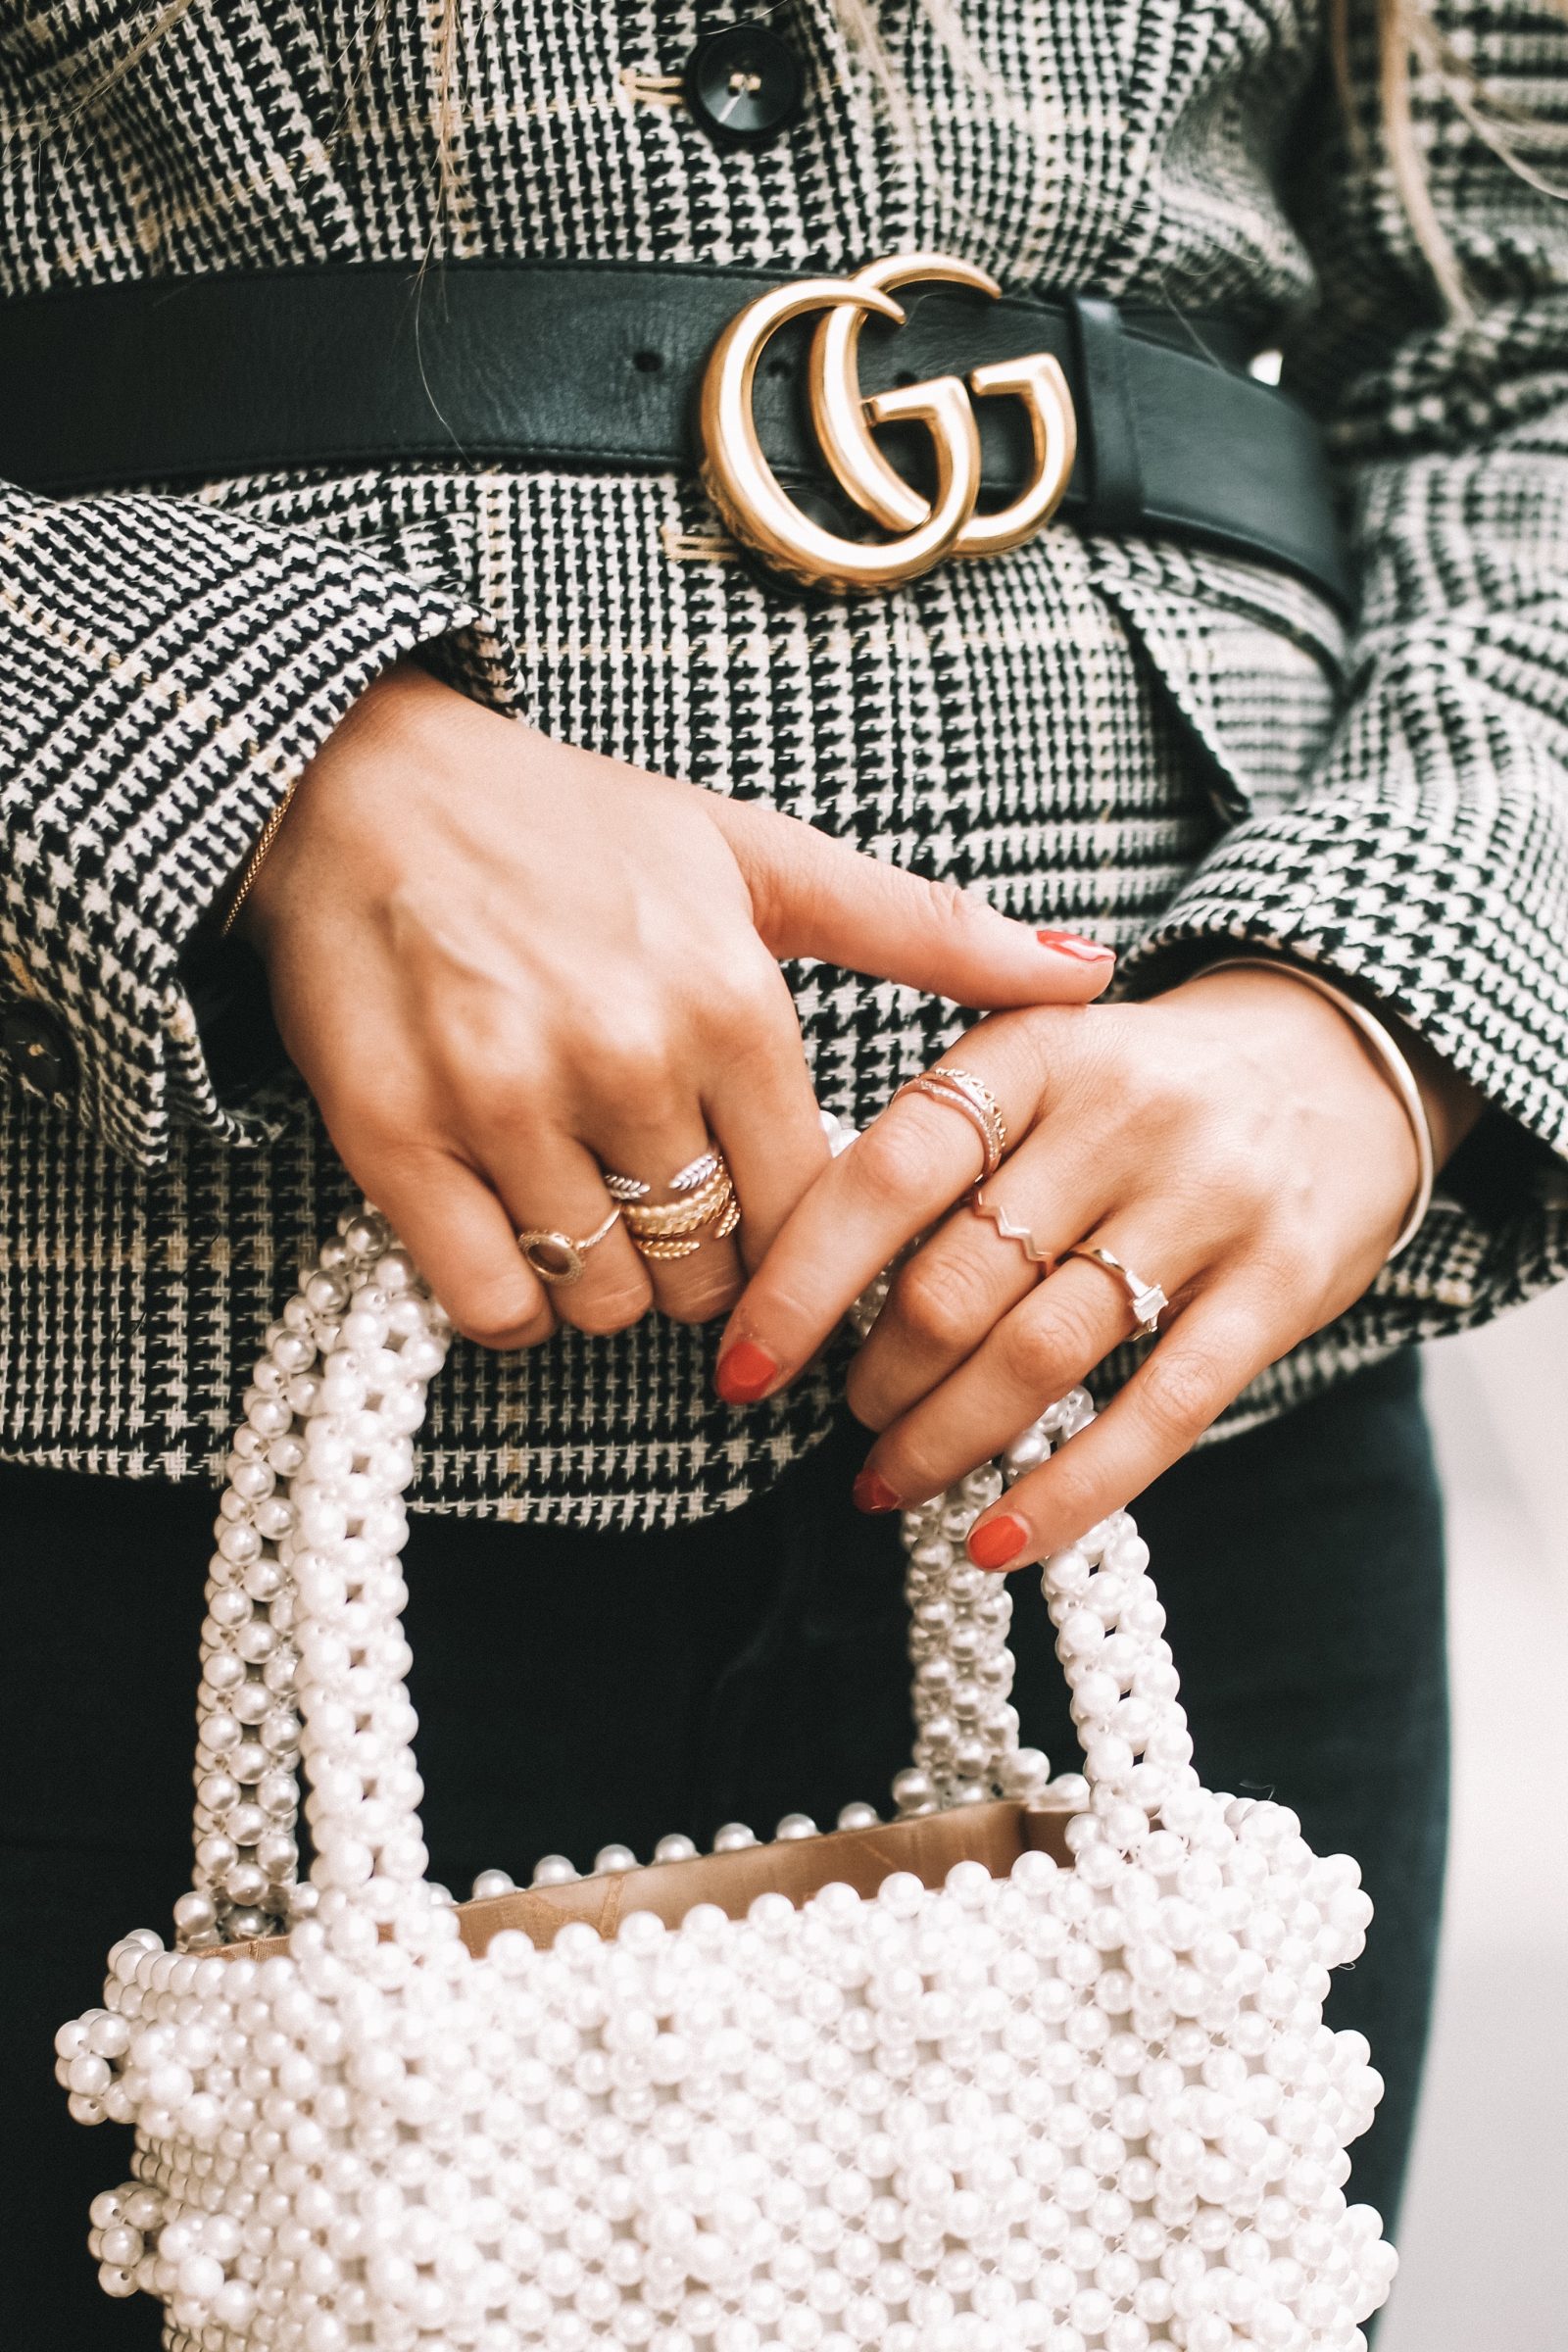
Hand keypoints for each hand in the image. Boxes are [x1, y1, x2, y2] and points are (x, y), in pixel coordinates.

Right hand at [239, 661, 1114, 1348]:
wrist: (364, 785)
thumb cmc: (573, 825)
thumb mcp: (760, 857)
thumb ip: (925, 928)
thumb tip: (1091, 972)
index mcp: (732, 999)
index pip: (814, 1210)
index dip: (803, 1239)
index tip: (772, 1224)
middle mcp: (626, 1058)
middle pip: (714, 1272)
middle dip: (708, 1268)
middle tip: (675, 1213)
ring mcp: (505, 1103)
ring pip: (607, 1298)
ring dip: (612, 1285)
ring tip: (596, 1211)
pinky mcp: (397, 1139)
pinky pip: (491, 1303)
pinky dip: (515, 1302)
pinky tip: (520, 1236)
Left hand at [714, 963, 1481, 1565]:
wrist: (1344, 1056)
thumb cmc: (1143, 1084)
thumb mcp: (1037, 1063)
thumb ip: (937, 1144)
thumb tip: (794, 1277)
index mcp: (1032, 1050)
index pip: (888, 1172)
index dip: (799, 1282)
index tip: (742, 1368)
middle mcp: (1120, 1116)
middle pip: (954, 1282)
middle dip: (875, 1375)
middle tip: (847, 1415)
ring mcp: (1207, 1202)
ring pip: (1040, 1357)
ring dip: (944, 1440)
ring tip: (893, 1475)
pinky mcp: (1279, 1286)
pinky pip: (1157, 1414)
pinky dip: (1066, 1495)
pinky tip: (996, 1543)